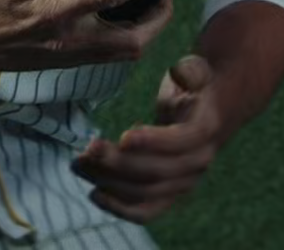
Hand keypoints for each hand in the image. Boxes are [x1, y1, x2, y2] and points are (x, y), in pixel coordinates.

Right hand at [0, 0, 176, 70]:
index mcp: (56, 11)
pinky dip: (124, 38)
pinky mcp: (61, 62)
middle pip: (132, 41)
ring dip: (144, 31)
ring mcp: (66, 55)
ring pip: (122, 53)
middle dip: (158, 19)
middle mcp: (68, 39)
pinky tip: (120, 17)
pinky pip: (105, 55)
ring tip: (149, 3)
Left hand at [73, 54, 222, 222]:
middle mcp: (197, 162)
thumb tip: (184, 72)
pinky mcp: (167, 195)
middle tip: (87, 149)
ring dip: (108, 182)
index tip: (123, 136)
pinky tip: (93, 193)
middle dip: (117, 163)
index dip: (154, 141)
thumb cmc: (191, 88)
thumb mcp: (194, 72)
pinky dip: (118, 208)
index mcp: (205, 129)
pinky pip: (144, 210)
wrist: (204, 115)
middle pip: (156, 171)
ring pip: (144, 192)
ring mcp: (183, 183)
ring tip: (78, 164)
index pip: (181, 141)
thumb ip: (190, 72)